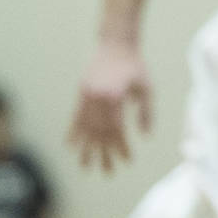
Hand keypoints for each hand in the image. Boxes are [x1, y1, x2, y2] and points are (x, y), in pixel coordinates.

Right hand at [68, 40, 151, 173]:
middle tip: (107, 172)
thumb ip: (146, 111)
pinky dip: (73, 133)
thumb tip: (145, 136)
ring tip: (85, 167)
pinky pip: (76, 117)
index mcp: (115, 96)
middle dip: (104, 154)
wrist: (116, 44)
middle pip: (100, 133)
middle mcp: (98, 98)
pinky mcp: (81, 93)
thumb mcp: (146, 87)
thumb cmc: (135, 67)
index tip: (127, 161)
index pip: (117, 129)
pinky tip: (71, 147)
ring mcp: (87, 96)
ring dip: (86, 149)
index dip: (121, 146)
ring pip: (85, 128)